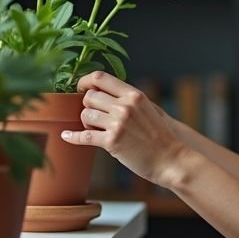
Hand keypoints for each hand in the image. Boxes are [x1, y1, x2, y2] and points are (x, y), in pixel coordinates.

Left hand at [60, 70, 188, 187]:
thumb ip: (130, 100)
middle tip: (94, 117)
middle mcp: (125, 106)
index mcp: (134, 95)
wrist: (171, 159)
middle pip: (89, 96)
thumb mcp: (149, 109)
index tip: (80, 87)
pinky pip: (84, 136)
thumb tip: (108, 93)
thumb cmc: (161, 137)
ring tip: (95, 130)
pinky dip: (72, 137)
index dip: (84, 81)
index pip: (100, 77)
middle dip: (87, 106)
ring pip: (85, 114)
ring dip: (86, 123)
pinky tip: (66, 136)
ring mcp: (118, 124)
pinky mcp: (112, 142)